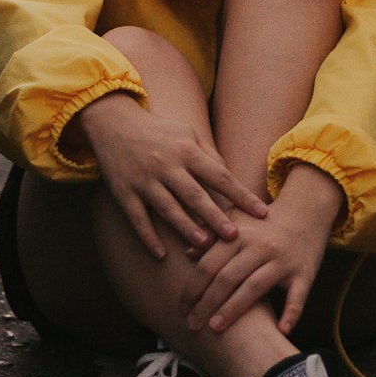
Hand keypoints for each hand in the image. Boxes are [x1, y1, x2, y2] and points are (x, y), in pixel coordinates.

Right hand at [74, 93, 267, 259]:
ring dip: (185, 227)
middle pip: (195, 194)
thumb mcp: (186, 132)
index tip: (261, 212)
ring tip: (203, 244)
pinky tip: (160, 254)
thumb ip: (208, 154)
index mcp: (186, 151)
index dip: (241, 195)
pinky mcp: (124, 192)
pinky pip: (137, 218)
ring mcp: (144, 180)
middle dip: (214, 216)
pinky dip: (148, 236)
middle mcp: (166, 165)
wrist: (113, 123)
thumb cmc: (158, 130)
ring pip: (168, 208)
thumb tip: (230, 175)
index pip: (220, 176)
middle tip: (234, 236)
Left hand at [180, 164, 344, 335]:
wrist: (306, 212)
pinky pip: (298, 296)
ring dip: (233, 310)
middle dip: (206, 304)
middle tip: (192, 325)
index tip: (181, 308)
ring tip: (215, 329)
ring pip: (254, 288)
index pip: (210, 264)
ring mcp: (283, 261)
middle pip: (228, 278)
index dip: (193, 288)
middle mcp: (260, 247)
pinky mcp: (304, 273)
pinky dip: (291, 314)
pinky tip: (280, 330)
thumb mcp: (236, 220)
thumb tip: (188, 253)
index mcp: (239, 234)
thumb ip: (211, 234)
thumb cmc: (263, 222)